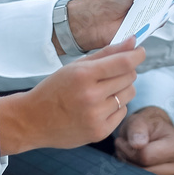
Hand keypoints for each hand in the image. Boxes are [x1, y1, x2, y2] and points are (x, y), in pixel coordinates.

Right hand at [0, 37, 145, 154]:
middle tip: (111, 73)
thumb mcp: (76, 66)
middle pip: (129, 77)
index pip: (123, 62)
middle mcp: (91, 96)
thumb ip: (107, 53)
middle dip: (126, 71)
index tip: (140, 52)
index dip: (137, 55)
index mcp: (83, 75)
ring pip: (129, 94)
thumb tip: (133, 42)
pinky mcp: (99, 132)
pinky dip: (115, 107)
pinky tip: (98, 107)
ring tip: (103, 91)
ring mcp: (95, 116)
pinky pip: (123, 112)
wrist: (33, 120)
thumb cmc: (54, 89)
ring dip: (121, 89)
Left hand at [115, 106, 173, 174]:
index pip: (146, 156)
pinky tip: (141, 168)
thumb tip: (138, 144)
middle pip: (146, 172)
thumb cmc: (147, 128)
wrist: (156, 136)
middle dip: (130, 162)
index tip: (124, 142)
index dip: (130, 151)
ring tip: (133, 157)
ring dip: (133, 171)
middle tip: (125, 150)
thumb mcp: (139, 121)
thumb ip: (137, 128)